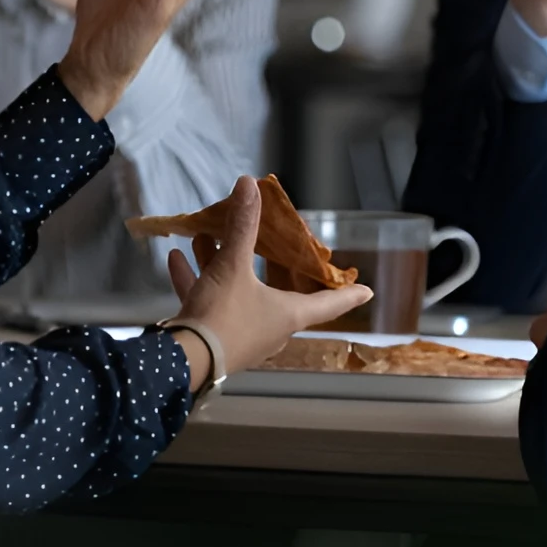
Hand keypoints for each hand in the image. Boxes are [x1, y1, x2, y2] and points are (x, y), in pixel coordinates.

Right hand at [162, 176, 372, 389]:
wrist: (183, 362)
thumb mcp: (233, 265)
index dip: (349, 295)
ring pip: (239, 294)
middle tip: (285, 255)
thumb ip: (242, 225)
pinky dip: (197, 281)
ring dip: (224, 267)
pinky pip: (211, 304)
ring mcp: (242, 337)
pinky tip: (178, 259)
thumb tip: (248, 185)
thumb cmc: (223, 315)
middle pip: (282, 295)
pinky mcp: (214, 339)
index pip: (329, 304)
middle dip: (277, 271)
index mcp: (288, 315)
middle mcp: (270, 328)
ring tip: (209, 239)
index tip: (368, 292)